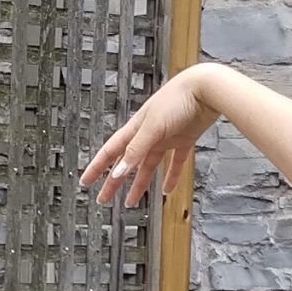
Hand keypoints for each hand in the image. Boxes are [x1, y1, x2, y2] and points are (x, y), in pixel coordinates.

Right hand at [80, 67, 222, 204]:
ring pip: (147, 166)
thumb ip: (136, 150)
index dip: (96, 167)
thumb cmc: (178, 99)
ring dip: (139, 184)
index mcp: (135, 129)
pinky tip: (167, 189)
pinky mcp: (184, 140)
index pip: (110, 152)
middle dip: (113, 182)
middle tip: (104, 198)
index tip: (85, 181)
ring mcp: (165, 138)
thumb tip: (118, 172)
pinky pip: (175, 163)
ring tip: (131, 201)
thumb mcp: (153, 127)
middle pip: (126, 163)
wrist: (206, 89)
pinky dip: (170, 177)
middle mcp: (147, 134)